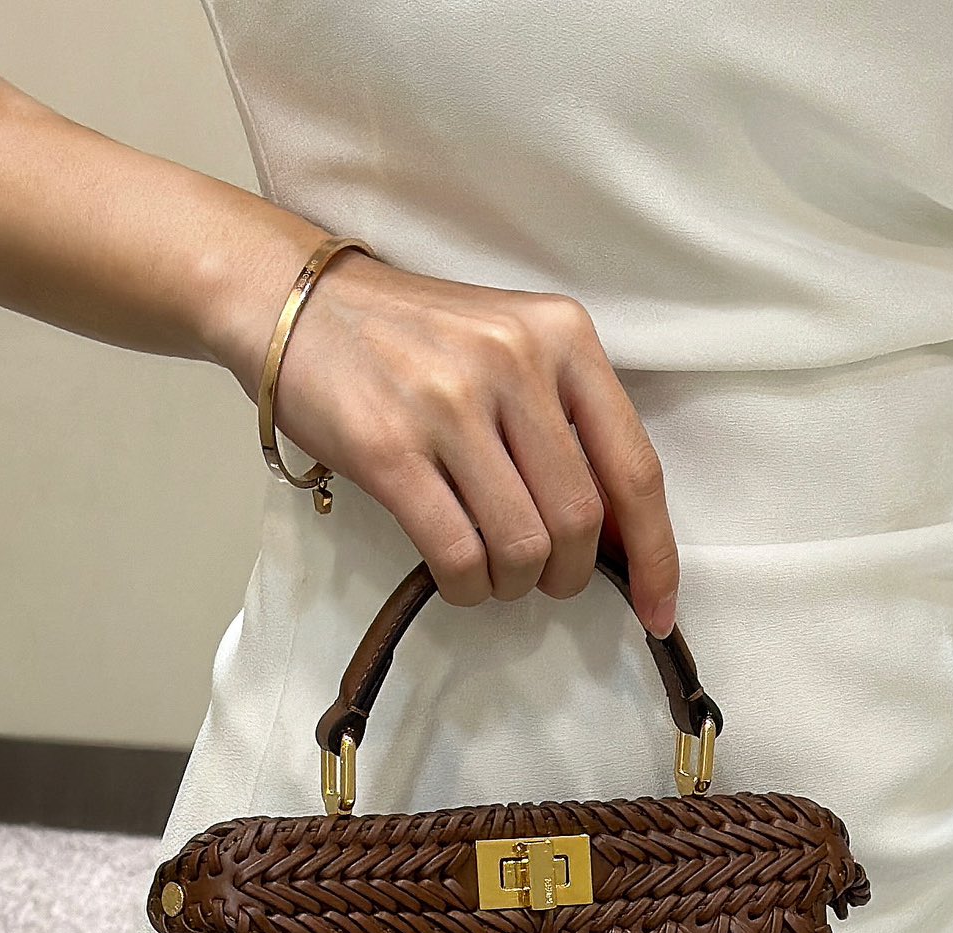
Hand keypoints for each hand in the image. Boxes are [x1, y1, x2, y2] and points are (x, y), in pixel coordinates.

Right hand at [216, 238, 680, 636]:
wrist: (295, 302)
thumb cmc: (414, 340)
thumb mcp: (511, 349)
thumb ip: (569, 425)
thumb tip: (622, 538)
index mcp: (563, 336)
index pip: (636, 469)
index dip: (655, 556)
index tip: (656, 610)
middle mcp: (514, 361)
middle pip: (580, 521)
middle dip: (569, 576)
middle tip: (542, 579)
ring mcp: (450, 403)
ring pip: (522, 547)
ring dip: (514, 585)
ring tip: (494, 574)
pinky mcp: (389, 448)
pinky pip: (457, 554)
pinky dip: (466, 587)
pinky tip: (458, 578)